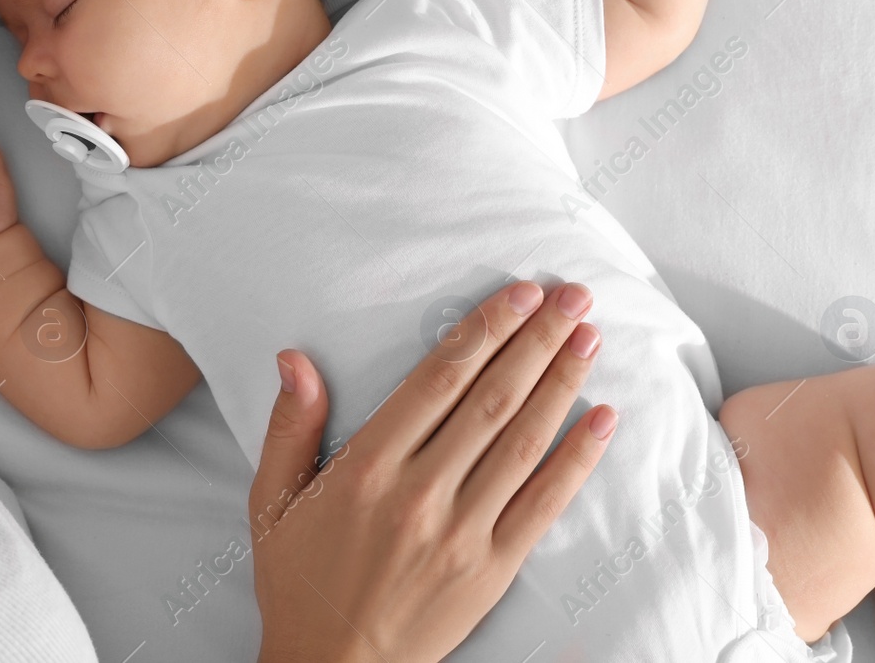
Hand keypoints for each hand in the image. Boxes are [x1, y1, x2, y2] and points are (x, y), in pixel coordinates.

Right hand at [249, 281, 614, 662]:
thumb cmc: (300, 580)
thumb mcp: (273, 500)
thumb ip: (290, 425)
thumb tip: (295, 357)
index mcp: (366, 468)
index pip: (438, 380)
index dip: (484, 331)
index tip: (519, 294)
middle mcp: (418, 494)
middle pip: (491, 399)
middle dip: (537, 341)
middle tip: (572, 296)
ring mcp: (461, 534)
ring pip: (523, 442)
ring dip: (561, 383)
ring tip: (590, 338)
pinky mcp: (492, 569)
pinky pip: (543, 504)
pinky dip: (577, 459)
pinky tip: (602, 419)